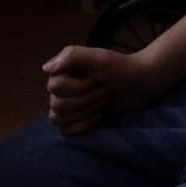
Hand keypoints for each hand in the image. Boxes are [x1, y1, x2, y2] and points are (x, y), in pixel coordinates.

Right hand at [43, 44, 168, 134]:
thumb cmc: (121, 68)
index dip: (79, 87)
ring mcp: (68, 103)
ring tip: (101, 103)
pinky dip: (81, 126)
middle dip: (86, 101)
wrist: (140, 84)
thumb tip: (45, 69)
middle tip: (104, 91)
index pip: (55, 88)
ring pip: (58, 118)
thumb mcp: (100, 57)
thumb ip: (72, 56)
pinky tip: (97, 117)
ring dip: (85, 112)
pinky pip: (64, 130)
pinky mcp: (76, 119)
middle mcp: (60, 87)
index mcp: (62, 70)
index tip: (97, 79)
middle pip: (57, 105)